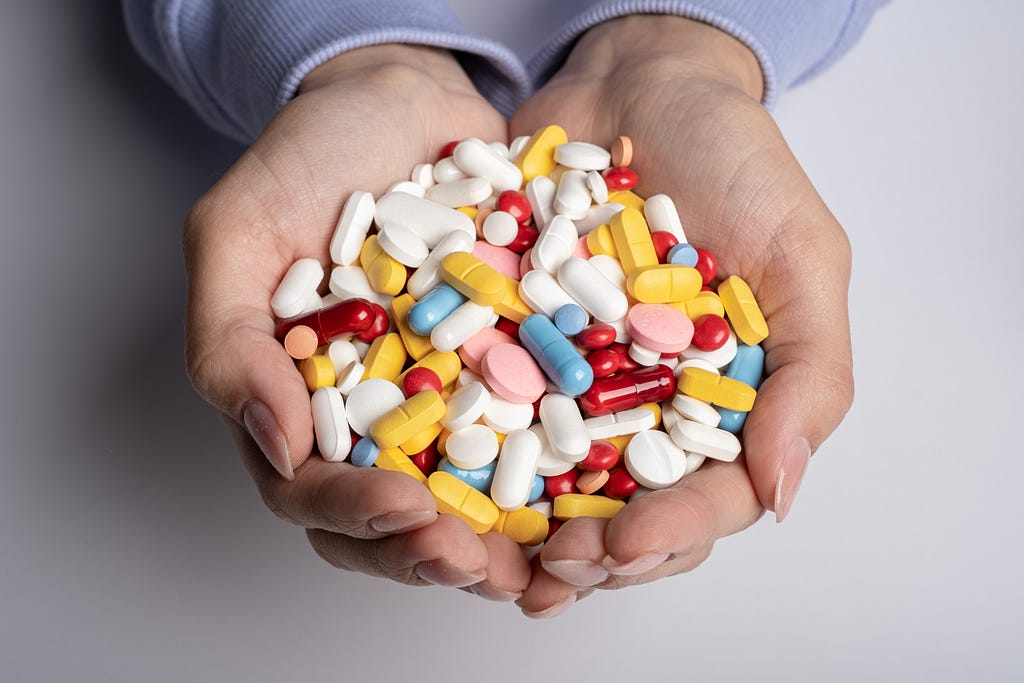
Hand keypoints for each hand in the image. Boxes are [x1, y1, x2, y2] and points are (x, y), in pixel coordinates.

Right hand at [184, 45, 529, 599]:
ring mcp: (448, 396)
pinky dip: (565, 468)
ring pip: (471, 494)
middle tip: (484, 566)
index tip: (408, 513)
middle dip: (437, 552)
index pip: (312, 489)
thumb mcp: (239, 233)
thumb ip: (231, 340)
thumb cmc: (311, 158)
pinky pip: (538, 427)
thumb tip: (275, 442)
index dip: (356, 515)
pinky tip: (599, 491)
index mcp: (299, 401)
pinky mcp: (512, 366)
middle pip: (395, 518)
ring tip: (549, 559)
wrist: (406, 101)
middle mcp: (375, 415)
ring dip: (507, 538)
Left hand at [510, 16, 853, 615]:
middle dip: (591, 550)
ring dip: (522, 527)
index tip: (622, 546)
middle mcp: (647, 405)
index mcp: (724, 403)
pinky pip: (488, 404)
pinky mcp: (514, 342)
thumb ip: (808, 376)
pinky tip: (436, 480)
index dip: (670, 534)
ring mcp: (576, 379)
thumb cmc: (736, 161)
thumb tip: (780, 495)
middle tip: (550, 568)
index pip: (707, 498)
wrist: (640, 81)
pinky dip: (466, 446)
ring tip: (489, 553)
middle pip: (625, 508)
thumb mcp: (801, 258)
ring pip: (551, 479)